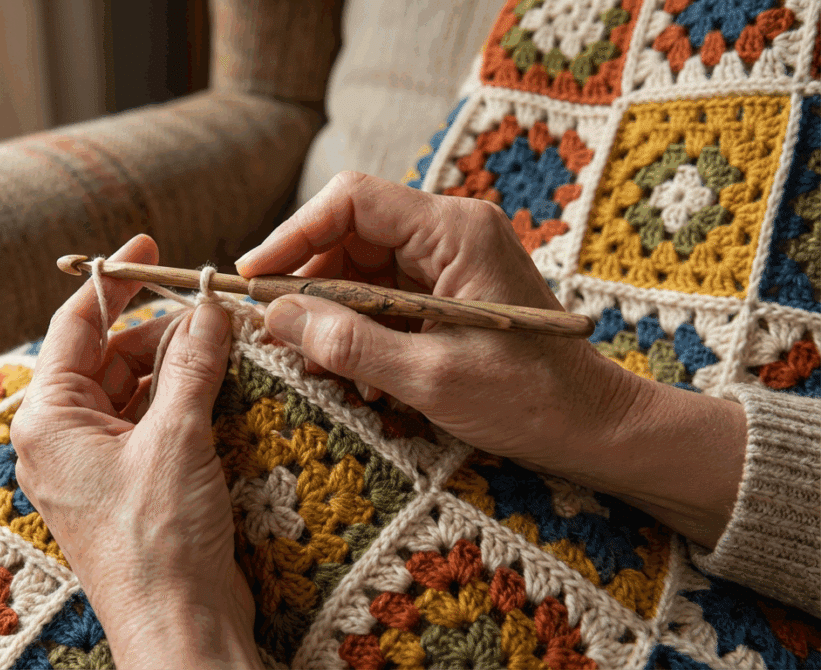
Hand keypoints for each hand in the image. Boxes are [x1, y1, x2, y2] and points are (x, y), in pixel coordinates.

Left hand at [10, 235, 259, 668]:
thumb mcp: (176, 439)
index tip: (150, 248)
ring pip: (139, 388)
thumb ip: (192, 364)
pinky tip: (226, 384)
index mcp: (50, 419)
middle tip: (217, 309)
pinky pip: (157, 422)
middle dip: (163, 329)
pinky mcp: (135, 484)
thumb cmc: (157, 544)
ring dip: (182, 365)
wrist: (179, 628)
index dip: (114, 281)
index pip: (76, 325)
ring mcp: (101, 463)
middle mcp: (67, 437)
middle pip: (112, 355)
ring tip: (230, 343)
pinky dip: (188, 400)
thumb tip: (211, 307)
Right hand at [236, 172, 746, 547]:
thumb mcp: (430, 378)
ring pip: (362, 265)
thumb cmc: (530, 401)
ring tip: (318, 361)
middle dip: (308, 280)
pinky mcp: (451, 290)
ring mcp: (453, 260)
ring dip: (331, 310)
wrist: (597, 428)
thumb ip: (349, 343)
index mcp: (455, 232)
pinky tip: (357, 370)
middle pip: (351, 232)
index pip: (351, 201)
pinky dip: (359, 326)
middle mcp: (453, 231)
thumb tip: (275, 317)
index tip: (254, 280)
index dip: (292, 234)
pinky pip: (385, 293)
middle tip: (275, 331)